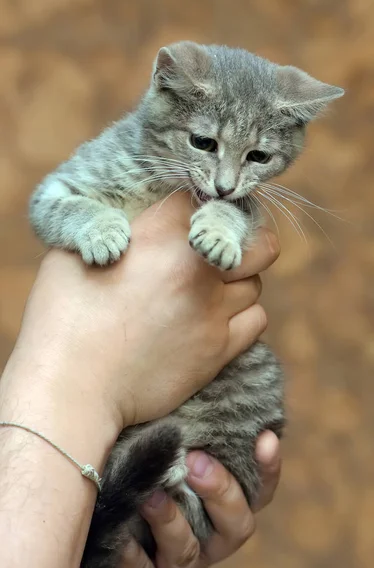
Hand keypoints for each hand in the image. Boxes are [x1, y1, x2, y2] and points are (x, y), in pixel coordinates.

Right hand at [7, 192, 279, 434]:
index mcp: (162, 233)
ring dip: (237, 283)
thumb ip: (116, 224)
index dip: (201, 206)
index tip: (193, 217)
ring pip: (255, 283)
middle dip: (244, 244)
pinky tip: (215, 319)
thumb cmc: (63, 316)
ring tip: (208, 291)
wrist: (72, 385)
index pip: (206, 199)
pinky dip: (242, 317)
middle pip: (256, 242)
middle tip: (220, 253)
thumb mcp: (77, 249)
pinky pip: (256, 320)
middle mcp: (197, 266)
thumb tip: (141, 217)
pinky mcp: (218, 349)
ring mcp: (212, 310)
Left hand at [119, 431, 280, 567]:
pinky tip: (123, 527)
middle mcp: (211, 533)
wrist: (104, 482)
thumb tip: (225, 365)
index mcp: (227, 501)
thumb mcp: (176, 434)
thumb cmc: (147, 449)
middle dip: (220, 491)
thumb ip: (201, 418)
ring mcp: (181, 555)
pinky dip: (133, 550)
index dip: (267, 467)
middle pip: (237, 524)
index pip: (261, 489)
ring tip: (152, 494)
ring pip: (189, 550)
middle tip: (196, 460)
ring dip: (172, 521)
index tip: (264, 437)